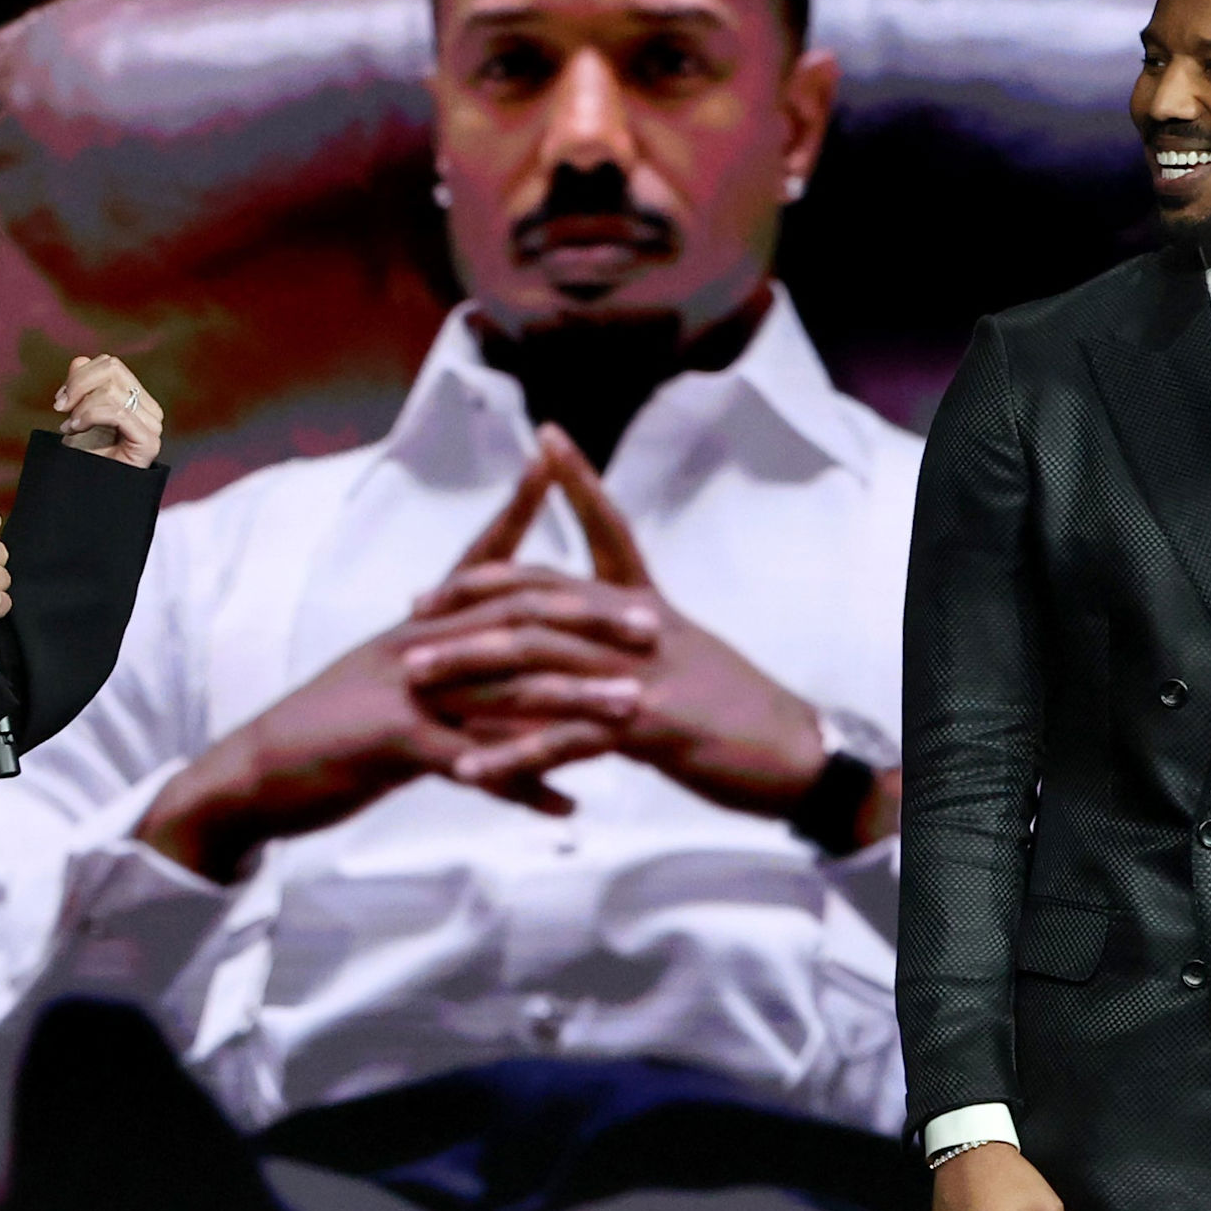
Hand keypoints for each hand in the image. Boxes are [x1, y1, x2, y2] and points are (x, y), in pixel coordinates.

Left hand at [51, 352, 164, 467]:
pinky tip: (75, 430)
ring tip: (70, 427)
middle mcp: (149, 409)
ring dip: (81, 406)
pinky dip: (89, 416)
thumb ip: (81, 386)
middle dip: (78, 385)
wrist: (88, 496)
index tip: (60, 401)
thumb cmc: (84, 459)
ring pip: (111, 389)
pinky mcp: (148, 442)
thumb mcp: (77, 414)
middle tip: (60, 408)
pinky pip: (117, 412)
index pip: (111, 365)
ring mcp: (152, 425)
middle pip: (112, 368)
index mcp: (137, 399)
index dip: (80, 375)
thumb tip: (80, 360)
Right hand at [136, 449, 601, 877]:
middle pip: (513, 619)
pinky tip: (570, 806)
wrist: (257, 774)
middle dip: (587, 618)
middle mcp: (417, 647)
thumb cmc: (328, 730)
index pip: (478, 558)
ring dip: (574, 702)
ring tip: (632, 710)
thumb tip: (486, 649)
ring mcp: (405, 693)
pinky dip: (522, 786)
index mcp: (419, 626)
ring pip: (503, 691)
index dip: (516, 509)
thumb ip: (440, 661)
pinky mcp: (393, 745)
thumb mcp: (388, 682)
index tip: (556, 465)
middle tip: (652, 623)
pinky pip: (471, 767)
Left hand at [400, 429, 832, 820]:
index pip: (608, 528)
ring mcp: (642, 675)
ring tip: (415, 679)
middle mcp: (642, 628)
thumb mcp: (691, 655)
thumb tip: (608, 626)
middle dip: (471, 599)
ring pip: (539, 661)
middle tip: (413, 606)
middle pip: (542, 598)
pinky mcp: (647, 728)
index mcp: (651, 606)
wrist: (797, 758)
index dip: (578, 481)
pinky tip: (468, 769)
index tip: (543, 440)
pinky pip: (563, 740)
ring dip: (470, 670)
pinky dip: (511, 756)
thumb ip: (642, 636)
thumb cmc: (742, 712)